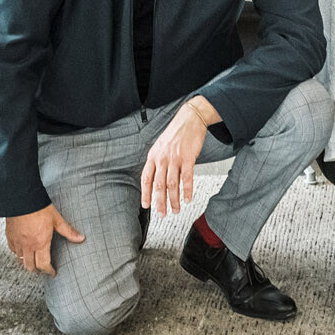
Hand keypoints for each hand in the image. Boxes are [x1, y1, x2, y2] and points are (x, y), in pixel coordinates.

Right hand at [5, 204, 84, 275]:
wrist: (21, 198)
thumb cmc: (38, 208)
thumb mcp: (56, 219)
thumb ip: (68, 231)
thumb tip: (80, 238)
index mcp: (40, 243)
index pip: (43, 265)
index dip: (48, 271)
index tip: (52, 272)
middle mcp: (27, 245)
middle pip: (30, 266)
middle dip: (37, 270)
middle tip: (43, 269)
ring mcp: (17, 242)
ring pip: (20, 260)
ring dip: (27, 263)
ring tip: (33, 261)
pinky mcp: (9, 236)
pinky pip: (13, 250)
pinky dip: (18, 253)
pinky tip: (22, 250)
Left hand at [139, 98, 212, 216]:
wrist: (189, 120)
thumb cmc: (176, 133)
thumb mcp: (161, 147)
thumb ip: (158, 163)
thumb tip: (158, 180)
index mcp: (153, 156)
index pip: (146, 179)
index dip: (145, 194)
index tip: (146, 205)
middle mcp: (162, 159)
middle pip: (159, 186)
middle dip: (160, 203)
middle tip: (162, 214)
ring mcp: (175, 159)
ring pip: (172, 185)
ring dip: (174, 200)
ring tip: (176, 210)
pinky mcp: (188, 158)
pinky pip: (187, 178)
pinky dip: (187, 191)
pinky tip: (188, 198)